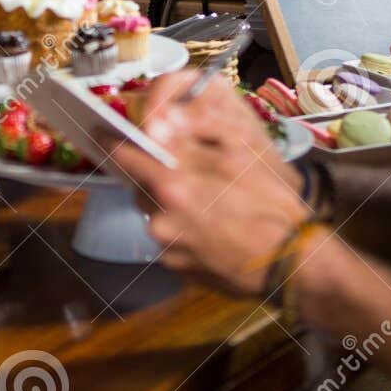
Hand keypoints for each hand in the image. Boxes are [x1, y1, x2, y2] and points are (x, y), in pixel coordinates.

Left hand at [106, 69, 310, 296]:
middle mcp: (160, 219)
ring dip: (168, 201)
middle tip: (180, 167)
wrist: (293, 265)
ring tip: (206, 200)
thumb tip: (157, 121)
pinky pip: (169, 238)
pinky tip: (211, 225)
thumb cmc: (271, 203)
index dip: (109, 140)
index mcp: (171, 185)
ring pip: (154, 212)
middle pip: (139, 186)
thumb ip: (192, 135)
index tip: (97, 129)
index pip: (124, 156)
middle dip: (152, 173)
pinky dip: (181, 227)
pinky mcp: (178, 269)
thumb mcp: (238, 154)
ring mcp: (168, 249)